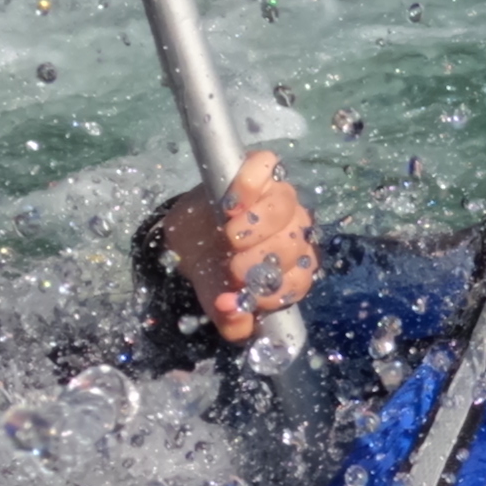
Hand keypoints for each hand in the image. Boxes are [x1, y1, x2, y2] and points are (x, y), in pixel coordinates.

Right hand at [158, 150, 313, 341]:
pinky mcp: (262, 170)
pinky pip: (267, 166)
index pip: (298, 279)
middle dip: (262, 259)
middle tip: (234, 266)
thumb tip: (234, 314)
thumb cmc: (212, 269)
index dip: (274, 289)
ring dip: (258, 226)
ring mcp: (280, 197)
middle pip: (294, 241)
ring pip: (285, 206)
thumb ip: (230, 319)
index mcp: (290, 266)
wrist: (187, 238)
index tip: (246, 293)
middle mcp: (293, 231)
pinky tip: (231, 203)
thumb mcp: (217, 300)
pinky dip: (250, 184)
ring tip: (231, 237)